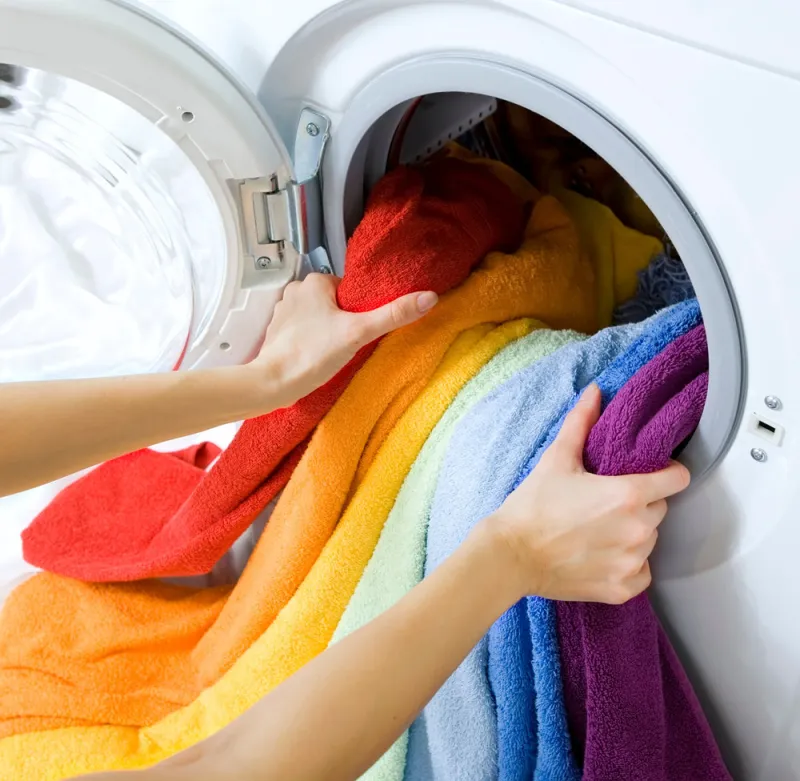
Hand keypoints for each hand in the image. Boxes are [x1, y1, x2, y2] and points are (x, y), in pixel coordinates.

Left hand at [250, 273, 437, 408]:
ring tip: (333, 351)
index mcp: (314, 282)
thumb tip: (429, 297)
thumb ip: (393, 314)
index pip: (349, 289)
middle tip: (350, 342)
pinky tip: (318, 356)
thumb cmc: (312, 355)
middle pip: (334, 303)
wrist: (273, 383)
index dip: (360, 309)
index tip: (362, 327)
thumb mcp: (359, 332)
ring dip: (328, 331)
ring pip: (319, 317)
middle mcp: (295, 291)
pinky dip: (312, 341)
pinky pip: (304, 330)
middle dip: (344, 321)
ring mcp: (283, 312)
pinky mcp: (277, 332)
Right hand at [485, 384, 690, 604]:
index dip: (667, 472)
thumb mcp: (557, 458)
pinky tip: (602, 554)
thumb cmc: (532, 506)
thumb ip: (582, 422)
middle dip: (641, 503)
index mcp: (628, 495)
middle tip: (608, 501)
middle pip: (660, 509)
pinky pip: (641, 572)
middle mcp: (637, 530)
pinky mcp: (620, 588)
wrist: (509, 555)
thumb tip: (596, 391)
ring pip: (650, 541)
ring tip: (600, 528)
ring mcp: (630, 562)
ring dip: (633, 533)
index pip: (677, 479)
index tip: (653, 473)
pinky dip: (628, 565)